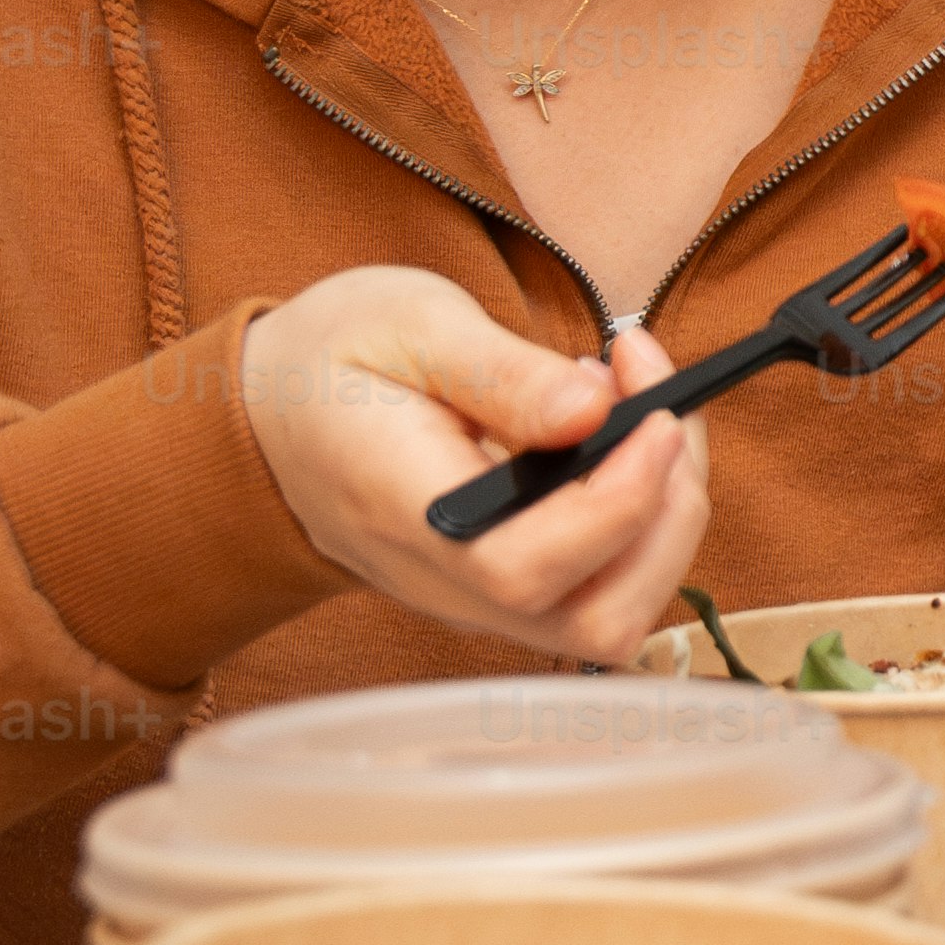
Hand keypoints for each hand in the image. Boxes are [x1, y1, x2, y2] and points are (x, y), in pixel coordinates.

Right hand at [238, 270, 712, 663]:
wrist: (276, 417)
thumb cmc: (337, 363)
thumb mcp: (407, 325)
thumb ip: (499, 371)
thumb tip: (593, 410)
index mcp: (405, 517)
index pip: (525, 570)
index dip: (617, 503)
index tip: (658, 416)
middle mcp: (448, 584)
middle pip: (596, 619)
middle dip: (667, 512)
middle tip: (659, 399)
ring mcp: (482, 601)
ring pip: (615, 616)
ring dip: (667, 516)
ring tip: (643, 408)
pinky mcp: (513, 591)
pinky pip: (606, 587)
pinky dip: (647, 519)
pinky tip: (623, 438)